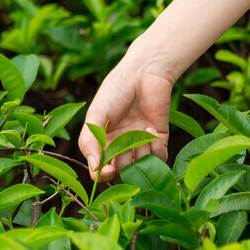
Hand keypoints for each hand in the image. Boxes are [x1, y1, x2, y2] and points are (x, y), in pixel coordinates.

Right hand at [78, 58, 171, 181]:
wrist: (143, 73)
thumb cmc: (115, 91)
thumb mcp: (96, 115)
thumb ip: (90, 142)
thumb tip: (94, 168)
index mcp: (102, 143)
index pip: (100, 171)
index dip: (103, 175)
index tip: (107, 170)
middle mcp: (121, 147)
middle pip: (122, 173)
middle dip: (123, 164)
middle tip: (125, 147)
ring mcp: (140, 144)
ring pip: (141, 167)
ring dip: (140, 153)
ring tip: (139, 130)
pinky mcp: (158, 139)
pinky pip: (159, 158)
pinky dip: (156, 148)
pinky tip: (150, 128)